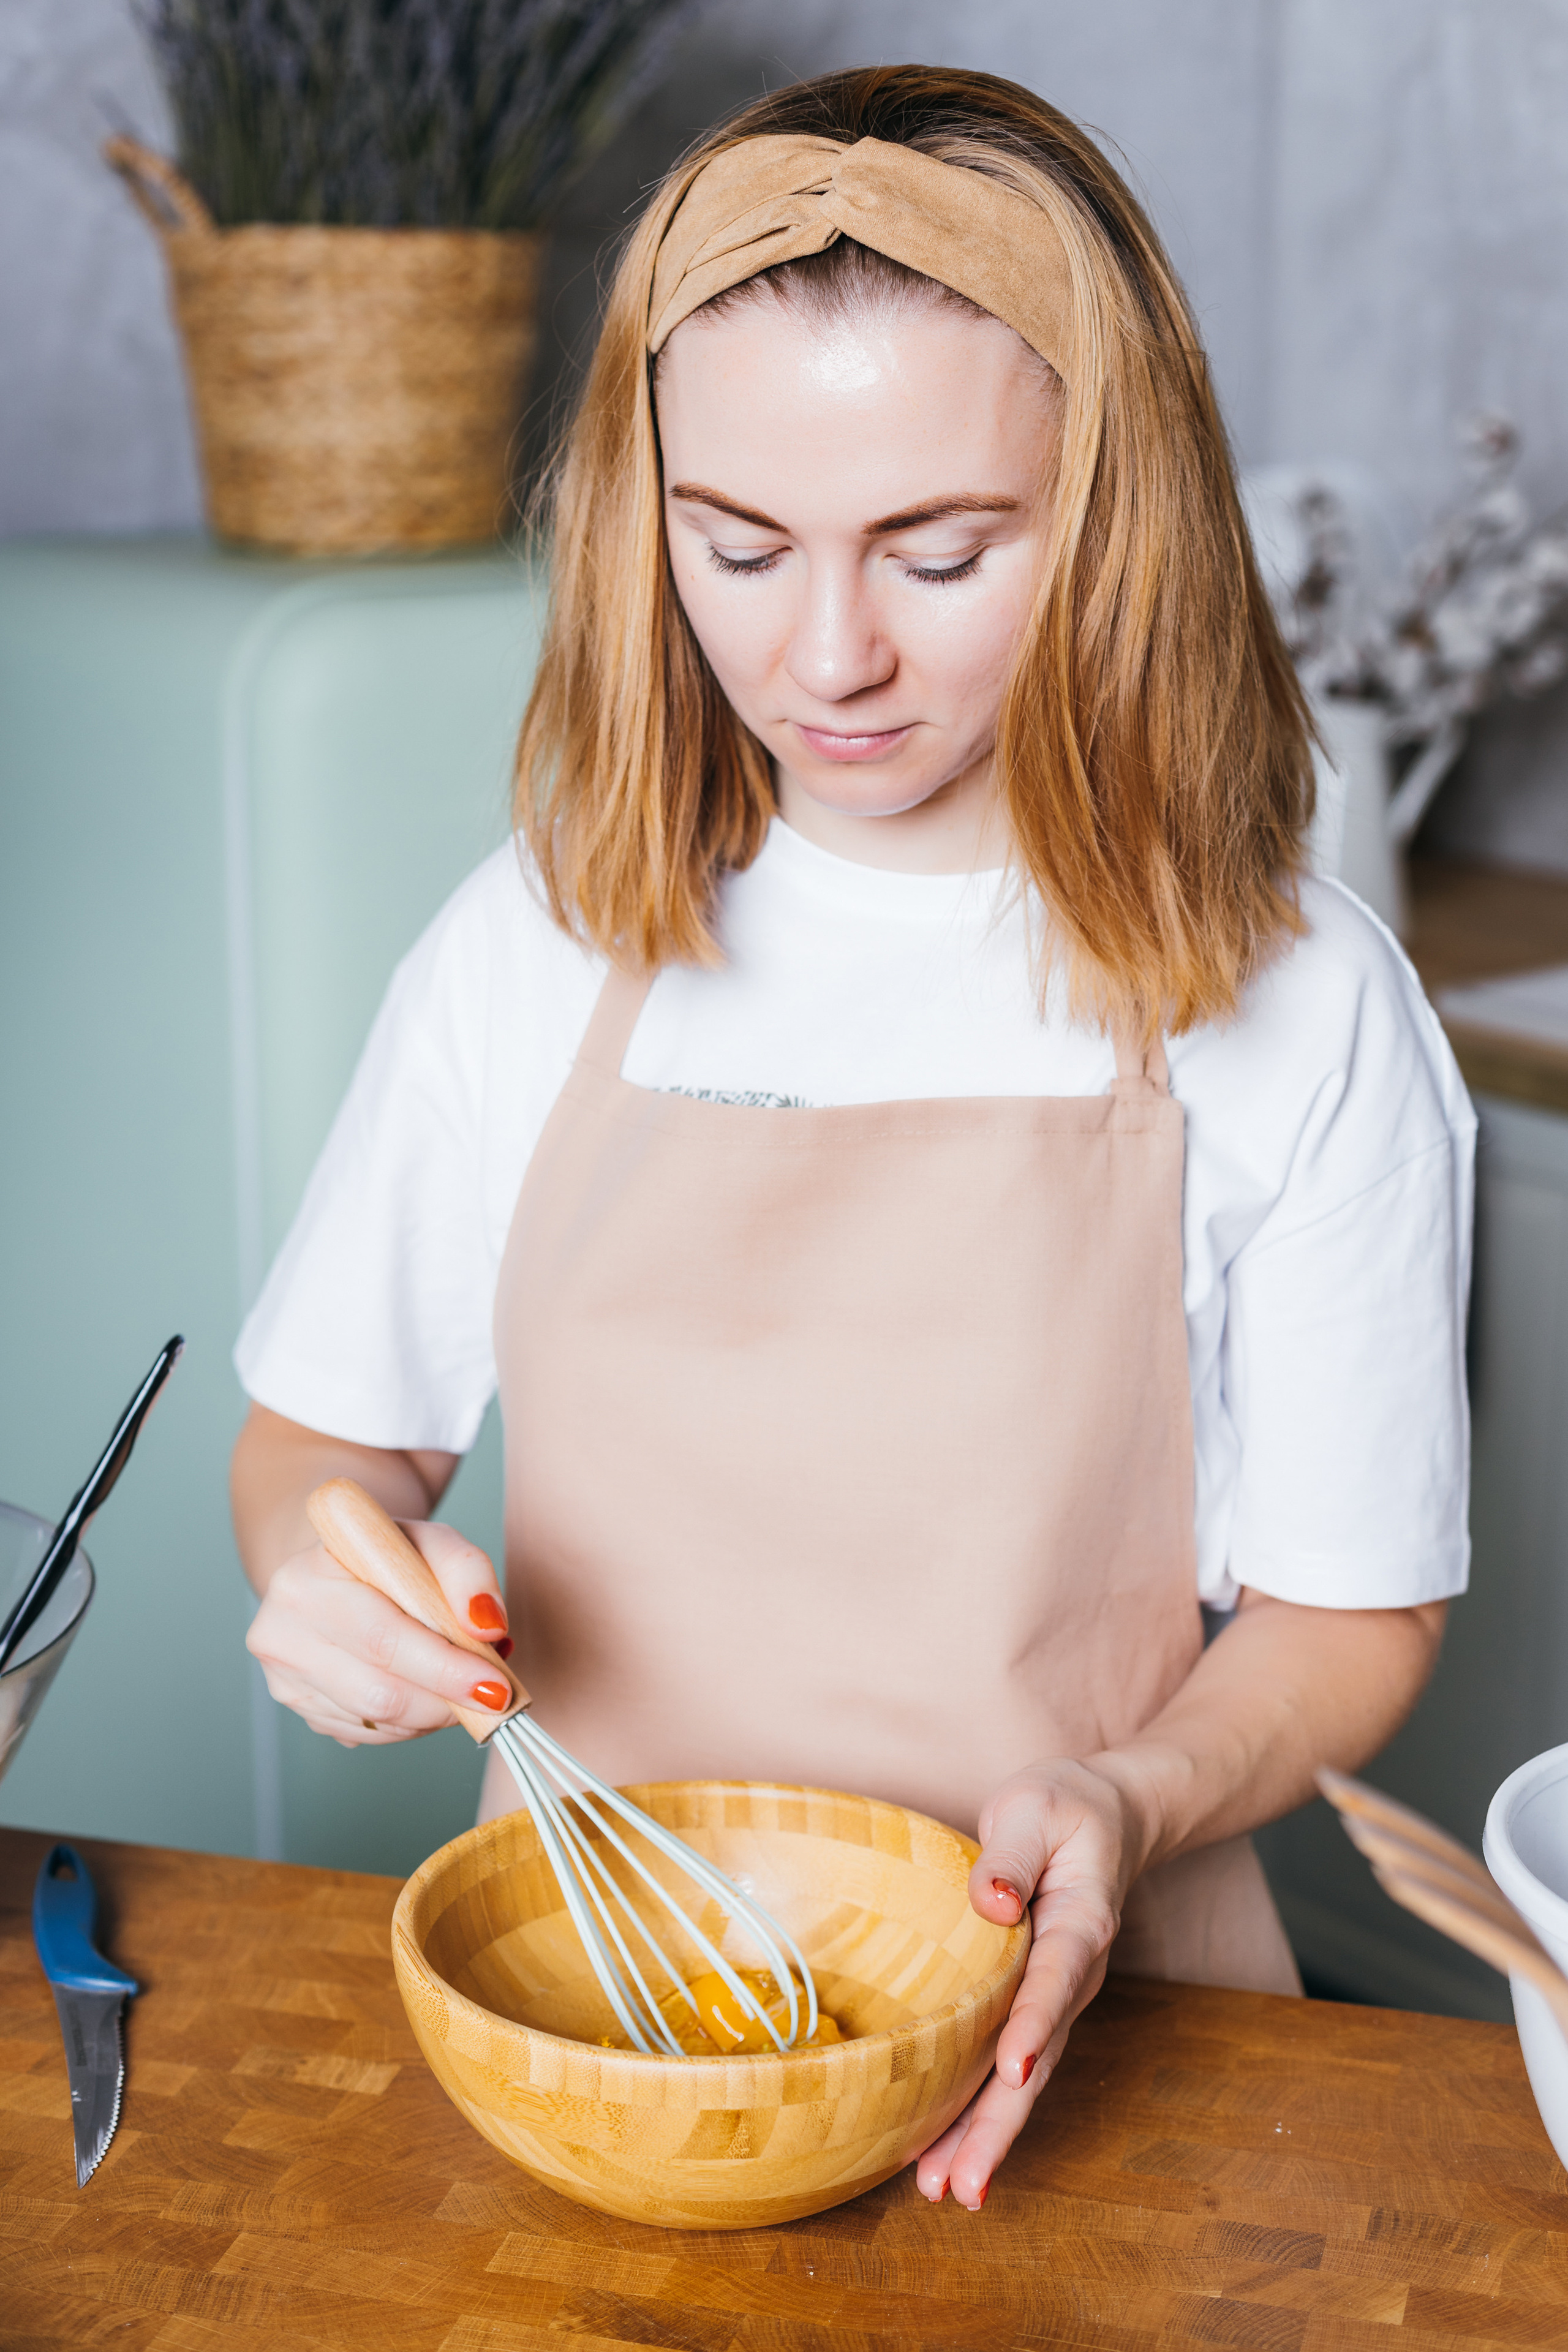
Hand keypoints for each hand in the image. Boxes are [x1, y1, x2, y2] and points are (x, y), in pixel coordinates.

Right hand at [246, 1520, 511, 1747]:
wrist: (334, 1571)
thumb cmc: (384, 1555)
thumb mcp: (430, 1540)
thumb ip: (466, 1571)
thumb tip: (487, 1627)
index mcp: (305, 1580)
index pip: (383, 1639)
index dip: (444, 1669)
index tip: (495, 1686)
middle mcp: (281, 1633)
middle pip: (378, 1694)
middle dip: (447, 1702)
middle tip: (492, 1696)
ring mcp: (284, 1678)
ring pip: (376, 1722)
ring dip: (433, 1714)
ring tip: (459, 1683)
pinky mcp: (298, 1708)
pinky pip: (367, 1735)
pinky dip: (410, 1723)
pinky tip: (425, 1692)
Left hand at [914, 1756, 1149, 2210]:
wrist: (1107, 1815)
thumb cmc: (1065, 1808)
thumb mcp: (1037, 1809)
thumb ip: (1012, 1853)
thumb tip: (992, 1902)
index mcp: (1081, 1922)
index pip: (1055, 1979)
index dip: (1033, 2024)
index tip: (1012, 2070)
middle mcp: (1075, 1975)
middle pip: (1038, 2059)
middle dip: (1000, 2125)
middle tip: (963, 2185)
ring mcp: (1056, 1998)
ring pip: (1023, 2080)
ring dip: (986, 2136)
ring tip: (946, 2191)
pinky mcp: (1032, 2005)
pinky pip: (1006, 2067)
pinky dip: (979, 2113)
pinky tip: (945, 2155)